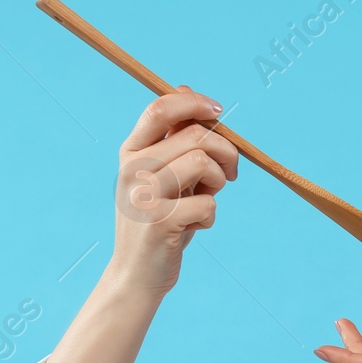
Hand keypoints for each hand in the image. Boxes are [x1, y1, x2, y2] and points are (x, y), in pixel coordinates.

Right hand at [107, 85, 238, 299]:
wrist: (136, 274)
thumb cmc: (158, 220)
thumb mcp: (162, 175)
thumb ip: (175, 138)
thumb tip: (186, 89)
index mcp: (131, 152)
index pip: (160, 109)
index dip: (194, 103)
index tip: (219, 112)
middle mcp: (131, 169)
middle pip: (196, 136)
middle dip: (226, 152)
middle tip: (230, 175)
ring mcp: (143, 195)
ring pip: (202, 163)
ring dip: (218, 183)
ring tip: (208, 199)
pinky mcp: (159, 223)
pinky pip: (207, 205)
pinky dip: (209, 218)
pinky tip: (194, 228)